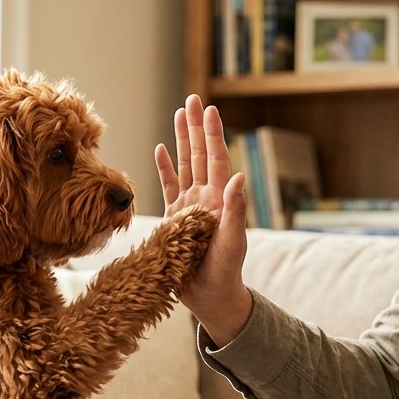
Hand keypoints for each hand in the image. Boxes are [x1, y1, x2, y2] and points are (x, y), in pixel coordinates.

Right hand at [154, 95, 252, 343]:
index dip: (212, 134)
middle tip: (193, 99)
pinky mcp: (174, 219)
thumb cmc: (225, 273)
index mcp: (219, 200)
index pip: (216, 159)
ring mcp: (189, 207)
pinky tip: (160, 150)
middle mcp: (204, 198)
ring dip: (181, 140)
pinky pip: (168, 188)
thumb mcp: (232, 242)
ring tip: (179, 114)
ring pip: (184, 165)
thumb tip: (238, 177)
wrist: (211, 298)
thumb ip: (235, 211)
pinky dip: (164, 169)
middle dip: (196, 127)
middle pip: (199, 154)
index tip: (210, 109)